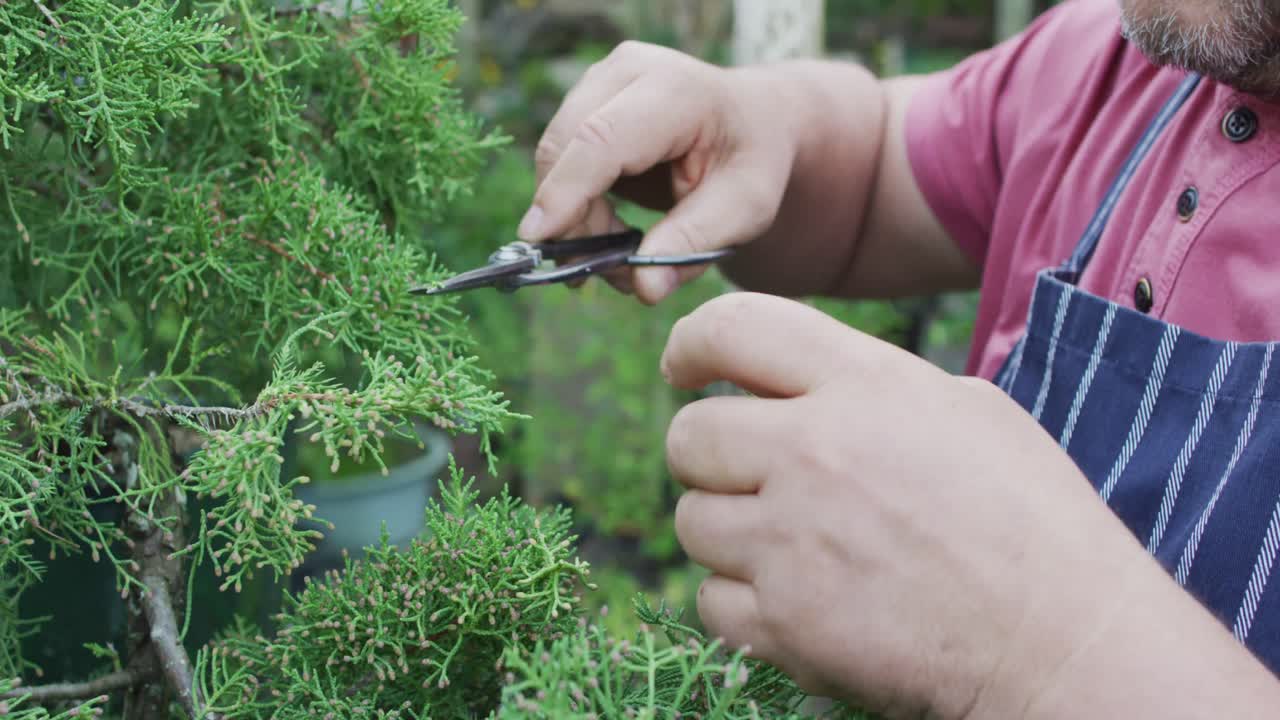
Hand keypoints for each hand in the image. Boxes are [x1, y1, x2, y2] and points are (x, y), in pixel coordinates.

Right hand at [521, 41, 795, 303]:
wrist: (753, 121)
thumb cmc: (751, 162)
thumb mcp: (745, 208)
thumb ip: (694, 243)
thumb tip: (644, 287)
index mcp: (676, 91)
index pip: (602, 139)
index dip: (566, 189)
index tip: (537, 238)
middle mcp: (629, 71)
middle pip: (566, 148)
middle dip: (572, 220)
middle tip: (604, 273)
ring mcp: (600, 80)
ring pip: (555, 158)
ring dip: (575, 219)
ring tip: (620, 254)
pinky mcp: (585, 98)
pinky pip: (559, 161)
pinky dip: (575, 205)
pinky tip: (611, 229)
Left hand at [661, 292, 1263, 717]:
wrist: (1066, 642)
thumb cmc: (1033, 524)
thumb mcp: (968, 412)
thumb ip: (870, 386)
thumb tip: (798, 382)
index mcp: (866, 386)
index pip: (733, 327)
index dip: (691, 343)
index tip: (684, 366)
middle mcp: (815, 452)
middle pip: (688, 435)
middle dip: (706, 455)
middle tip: (747, 476)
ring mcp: (792, 541)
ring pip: (691, 522)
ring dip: (726, 535)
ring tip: (791, 549)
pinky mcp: (785, 621)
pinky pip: (710, 602)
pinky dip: (742, 607)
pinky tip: (799, 602)